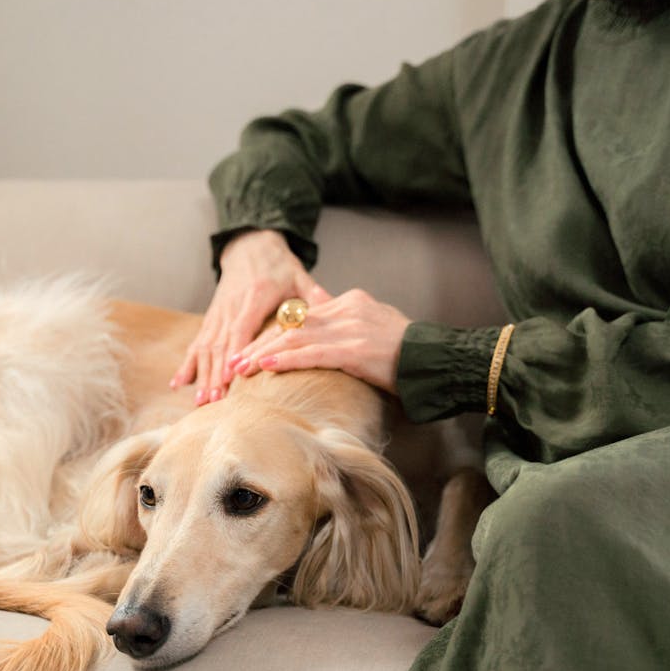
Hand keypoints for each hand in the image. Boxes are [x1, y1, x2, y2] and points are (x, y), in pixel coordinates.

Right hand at [171, 230, 330, 403]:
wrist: (250, 246)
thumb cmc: (279, 265)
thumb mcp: (298, 275)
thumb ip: (313, 293)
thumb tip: (333, 305)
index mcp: (254, 296)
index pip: (242, 328)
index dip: (235, 352)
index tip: (232, 377)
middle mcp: (231, 307)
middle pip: (220, 344)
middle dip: (215, 375)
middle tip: (214, 402)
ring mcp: (218, 314)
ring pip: (206, 347)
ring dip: (202, 375)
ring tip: (200, 402)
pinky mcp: (211, 318)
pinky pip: (197, 343)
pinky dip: (188, 364)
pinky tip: (179, 384)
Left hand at [231, 287, 410, 393]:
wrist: (435, 359)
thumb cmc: (408, 353)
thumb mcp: (375, 330)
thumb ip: (349, 328)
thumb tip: (328, 335)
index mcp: (349, 302)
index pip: (301, 318)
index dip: (273, 335)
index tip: (251, 349)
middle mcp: (346, 309)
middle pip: (292, 326)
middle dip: (259, 343)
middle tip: (234, 360)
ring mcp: (350, 328)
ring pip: (295, 338)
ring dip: (263, 354)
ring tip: (239, 368)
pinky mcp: (354, 349)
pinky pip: (311, 353)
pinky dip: (285, 360)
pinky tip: (265, 368)